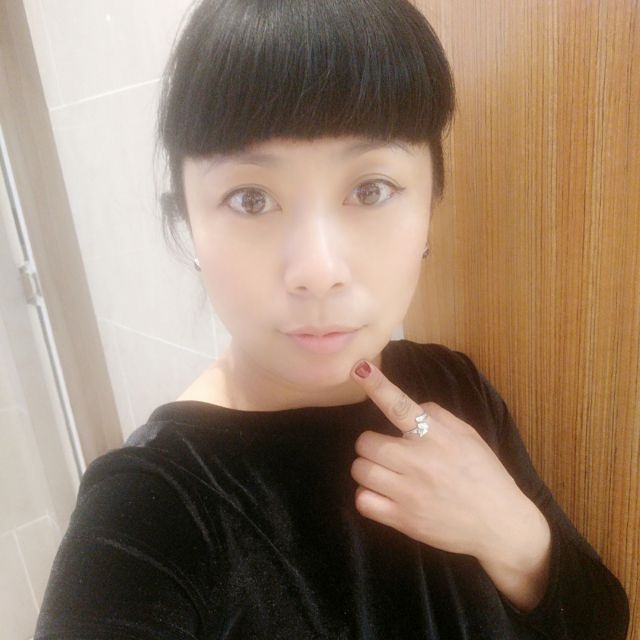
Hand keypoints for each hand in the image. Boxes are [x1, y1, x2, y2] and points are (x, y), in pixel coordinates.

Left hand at [348, 358, 540, 562]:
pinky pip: (363, 501)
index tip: (360, 367)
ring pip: (360, 471)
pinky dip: (367, 497)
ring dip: (368, 470)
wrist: (501, 526)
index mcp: (436, 437)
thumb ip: (437, 416)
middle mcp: (419, 462)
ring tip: (386, 474)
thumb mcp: (469, 436)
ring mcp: (409, 493)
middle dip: (371, 445)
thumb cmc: (485, 476)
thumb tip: (410, 405)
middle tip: (387, 452)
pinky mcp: (403, 520)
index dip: (377, 386)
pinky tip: (383, 496)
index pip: (401, 406)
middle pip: (366, 443)